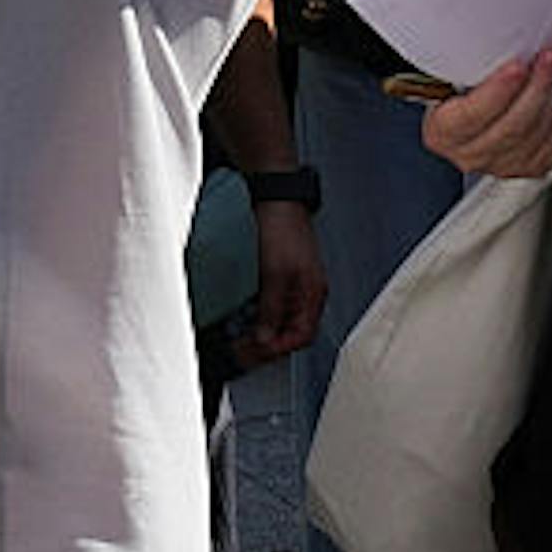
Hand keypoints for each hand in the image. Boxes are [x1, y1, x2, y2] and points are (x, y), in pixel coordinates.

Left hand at [237, 194, 327, 363]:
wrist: (275, 198)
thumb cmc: (281, 229)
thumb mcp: (275, 274)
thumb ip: (271, 309)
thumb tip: (266, 340)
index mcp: (313, 295)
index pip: (301, 336)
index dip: (278, 349)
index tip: (254, 353)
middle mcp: (305, 293)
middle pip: (290, 332)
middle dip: (267, 346)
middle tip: (241, 352)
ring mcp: (293, 285)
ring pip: (279, 321)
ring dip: (261, 332)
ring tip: (238, 340)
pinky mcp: (279, 276)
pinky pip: (271, 306)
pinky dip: (257, 316)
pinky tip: (241, 318)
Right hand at [425, 48, 551, 178]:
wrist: (486, 114)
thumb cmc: (468, 93)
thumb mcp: (456, 78)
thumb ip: (467, 70)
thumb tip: (494, 46)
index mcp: (442, 132)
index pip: (471, 116)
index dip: (497, 91)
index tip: (516, 67)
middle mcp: (470, 154)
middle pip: (511, 126)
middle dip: (534, 87)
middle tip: (546, 59)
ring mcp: (503, 165)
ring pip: (537, 133)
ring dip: (549, 97)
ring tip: (549, 67)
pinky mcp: (533, 167)